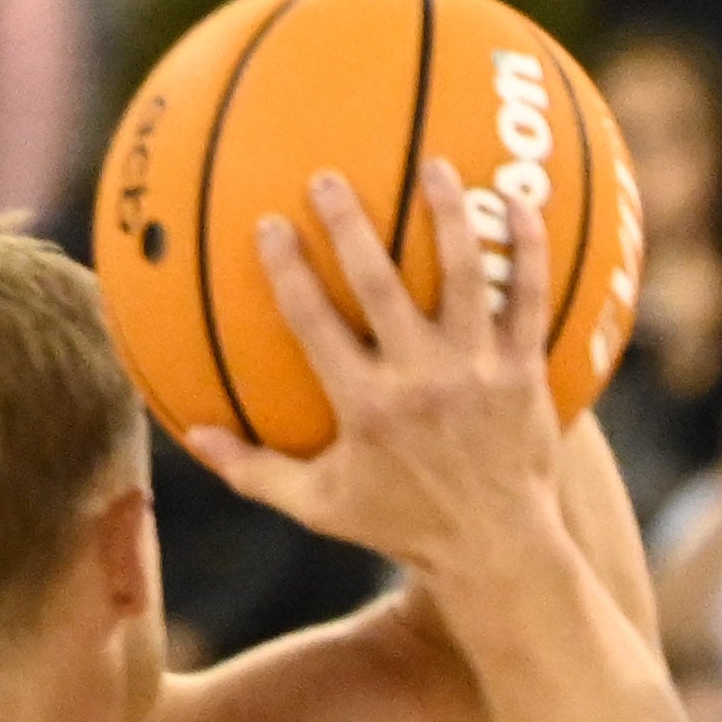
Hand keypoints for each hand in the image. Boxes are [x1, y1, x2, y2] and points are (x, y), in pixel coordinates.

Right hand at [183, 167, 561, 582]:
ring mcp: (478, 372)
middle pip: (381, 283)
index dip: (288, 268)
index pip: (314, 322)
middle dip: (350, 225)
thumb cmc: (403, 525)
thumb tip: (191, 435)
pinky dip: (528, 250)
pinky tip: (522, 206)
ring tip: (437, 168)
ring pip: (464, 275)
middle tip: (330, 177)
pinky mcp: (526, 373)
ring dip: (450, 215)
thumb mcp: (321, 506)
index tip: (271, 223)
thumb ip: (255, 470)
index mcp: (366, 406)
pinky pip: (530, 299)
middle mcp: (422, 381)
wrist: (497, 553)